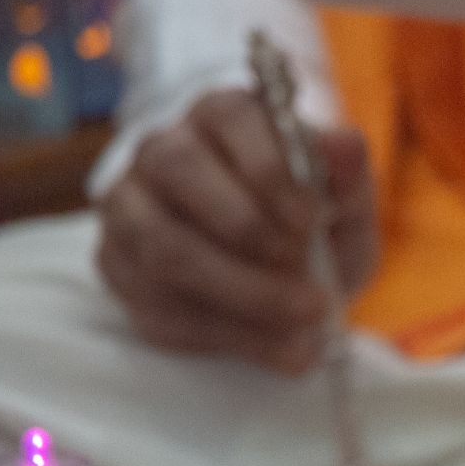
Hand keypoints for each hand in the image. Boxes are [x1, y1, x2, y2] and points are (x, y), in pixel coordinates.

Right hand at [96, 89, 377, 373]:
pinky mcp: (117, 265)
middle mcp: (164, 149)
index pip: (230, 117)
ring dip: (242, 298)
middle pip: (180, 172)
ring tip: (305, 334)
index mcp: (224, 115)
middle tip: (311, 289)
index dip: (269, 169)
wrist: (283, 275)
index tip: (312, 220)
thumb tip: (343, 144)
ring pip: (164, 247)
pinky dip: (225, 335)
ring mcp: (130, 206)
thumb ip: (347, 176)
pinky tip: (278, 350)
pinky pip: (156, 303)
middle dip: (248, 233)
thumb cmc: (314, 225)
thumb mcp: (346, 202)